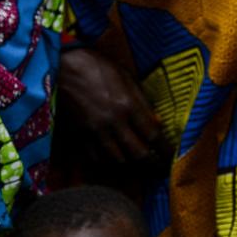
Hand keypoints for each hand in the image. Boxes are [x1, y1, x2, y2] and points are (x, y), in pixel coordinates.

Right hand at [56, 46, 166, 165]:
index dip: (165, 150)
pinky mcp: (78, 136)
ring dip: (131, 163)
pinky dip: (109, 161)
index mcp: (127, 105)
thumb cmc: (99, 68)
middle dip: (152, 164)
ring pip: (117, 160)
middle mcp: (112, 122)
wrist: (63, 68)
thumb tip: (157, 124)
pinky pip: (96, 158)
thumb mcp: (128, 79)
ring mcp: (94, 132)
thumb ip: (144, 104)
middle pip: (137, 154)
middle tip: (161, 168)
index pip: (153, 136)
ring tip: (140, 163)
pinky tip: (116, 157)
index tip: (173, 156)